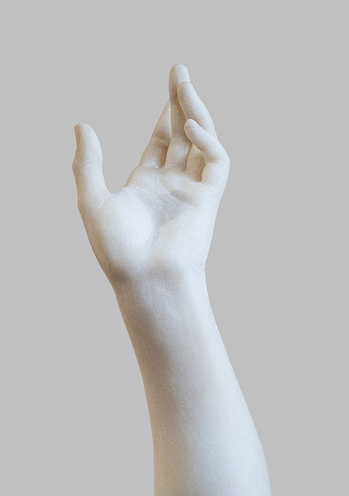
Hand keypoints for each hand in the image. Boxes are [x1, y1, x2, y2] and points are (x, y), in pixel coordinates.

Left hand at [72, 64, 229, 286]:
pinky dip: (207, 142)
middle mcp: (171, 183)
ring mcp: (192, 189)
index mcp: (146, 184)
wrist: (144, 279)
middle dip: (181, 103)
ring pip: (201, 142)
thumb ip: (87, 163)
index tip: (169, 89)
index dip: (165, 115)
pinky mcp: (209, 198)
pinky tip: (190, 126)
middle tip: (179, 72)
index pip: (161, 142)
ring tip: (183, 83)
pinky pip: (216, 162)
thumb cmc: (117, 248)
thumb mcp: (92, 200)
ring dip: (195, 112)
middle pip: (182, 134)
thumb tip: (81, 124)